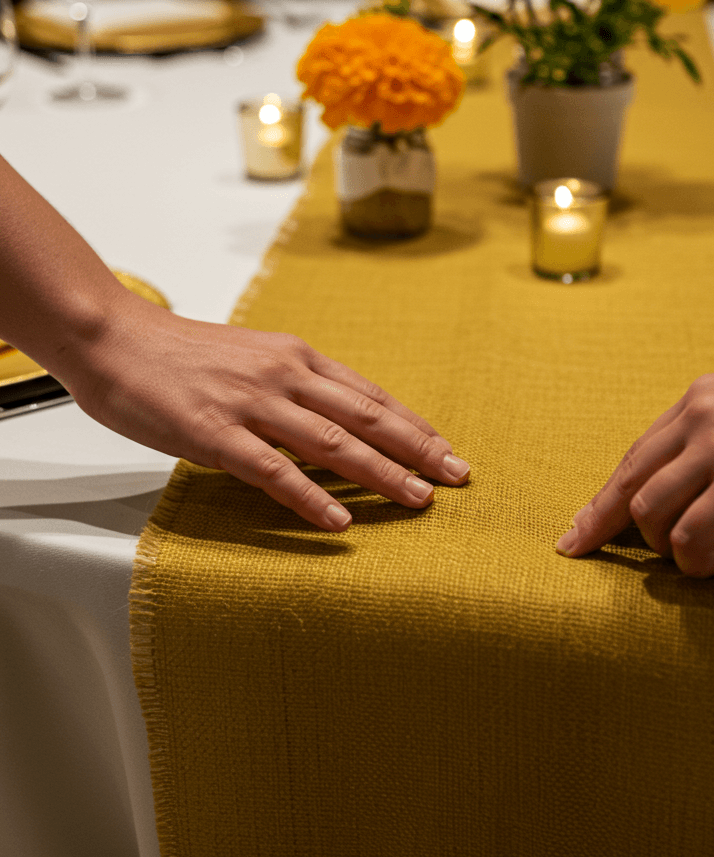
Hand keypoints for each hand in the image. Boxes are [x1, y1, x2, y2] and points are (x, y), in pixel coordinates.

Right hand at [63, 289, 469, 530]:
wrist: (112, 338)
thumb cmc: (178, 354)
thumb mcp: (252, 358)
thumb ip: (294, 386)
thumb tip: (335, 422)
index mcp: (295, 357)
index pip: (370, 394)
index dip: (414, 424)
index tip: (447, 449)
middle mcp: (282, 375)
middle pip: (366, 416)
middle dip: (418, 449)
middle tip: (458, 476)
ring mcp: (250, 404)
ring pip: (332, 442)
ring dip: (382, 473)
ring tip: (419, 499)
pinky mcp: (213, 433)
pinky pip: (273, 470)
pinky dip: (311, 496)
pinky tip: (340, 518)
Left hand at [555, 326, 713, 576]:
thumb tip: (701, 481)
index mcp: (700, 401)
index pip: (636, 456)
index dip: (604, 497)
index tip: (580, 527)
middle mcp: (699, 420)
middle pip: (628, 484)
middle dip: (602, 526)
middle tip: (590, 552)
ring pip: (650, 513)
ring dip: (666, 547)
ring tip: (702, 555)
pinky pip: (691, 536)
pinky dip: (696, 560)